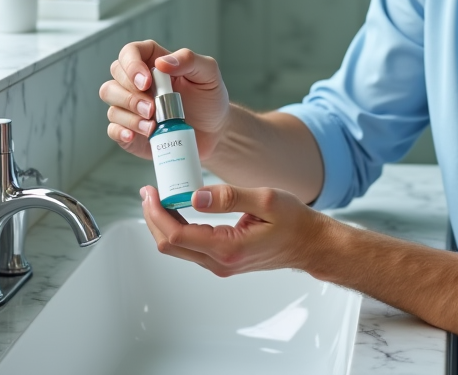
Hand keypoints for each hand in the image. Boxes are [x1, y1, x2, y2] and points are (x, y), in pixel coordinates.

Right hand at [99, 41, 231, 160]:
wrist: (215, 131)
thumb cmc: (210, 98)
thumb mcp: (208, 73)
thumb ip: (188, 60)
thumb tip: (162, 63)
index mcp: (154, 63)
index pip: (129, 52)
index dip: (131, 64)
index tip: (146, 81)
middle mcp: (138, 83)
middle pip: (115, 78)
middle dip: (130, 95)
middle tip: (152, 108)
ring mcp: (132, 107)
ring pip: (112, 104)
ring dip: (129, 115)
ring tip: (152, 125)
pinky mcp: (132, 130)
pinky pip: (113, 129)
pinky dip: (121, 132)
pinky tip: (134, 135)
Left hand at [139, 183, 332, 275]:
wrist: (309, 245)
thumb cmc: (294, 222)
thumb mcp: (266, 200)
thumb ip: (229, 197)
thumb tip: (194, 197)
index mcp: (228, 248)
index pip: (177, 234)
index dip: (157, 213)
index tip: (151, 192)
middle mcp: (220, 262)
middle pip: (169, 245)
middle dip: (153, 217)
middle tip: (148, 192)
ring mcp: (220, 264)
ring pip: (177, 248)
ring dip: (163, 223)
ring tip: (159, 197)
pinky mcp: (222, 261)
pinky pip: (190, 247)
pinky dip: (177, 228)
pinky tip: (178, 209)